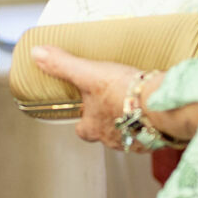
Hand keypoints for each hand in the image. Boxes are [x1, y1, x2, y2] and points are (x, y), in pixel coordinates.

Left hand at [30, 46, 197, 148]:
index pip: (82, 130)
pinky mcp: (158, 138)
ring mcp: (137, 142)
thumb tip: (36, 55)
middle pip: (107, 133)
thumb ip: (62, 65)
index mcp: (94, 128)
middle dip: (110, 121)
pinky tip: (156, 110)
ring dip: (132, 122)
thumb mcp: (88, 74)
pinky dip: (153, 123)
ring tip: (138, 104)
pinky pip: (152, 133)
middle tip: (116, 103)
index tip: (86, 108)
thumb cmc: (122, 92)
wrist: (160, 104)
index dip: (83, 119)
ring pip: (130, 134)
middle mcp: (114, 140)